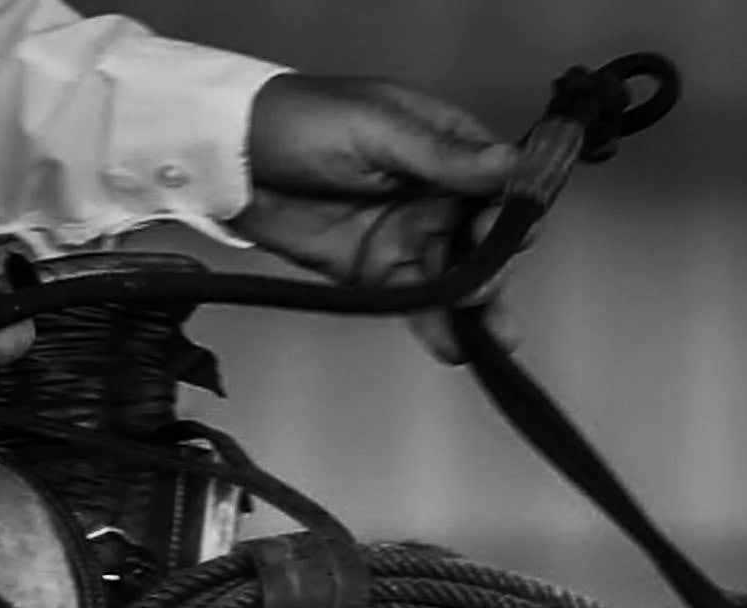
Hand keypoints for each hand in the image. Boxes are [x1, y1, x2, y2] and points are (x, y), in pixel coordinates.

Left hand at [233, 73, 516, 323]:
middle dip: (494, 267)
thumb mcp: (377, 128)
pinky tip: (453, 346)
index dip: (510, 210)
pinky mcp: (378, 273)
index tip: (502, 230)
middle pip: (485, 239)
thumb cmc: (301, 122)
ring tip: (490, 338)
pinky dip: (436, 328)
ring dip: (477, 310)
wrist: (236, 161)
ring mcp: (407, 235)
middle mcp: (433, 193)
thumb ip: (441, 155)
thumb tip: (506, 165)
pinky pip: (417, 305)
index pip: (500, 182)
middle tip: (481, 286)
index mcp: (443, 146)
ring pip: (457, 279)